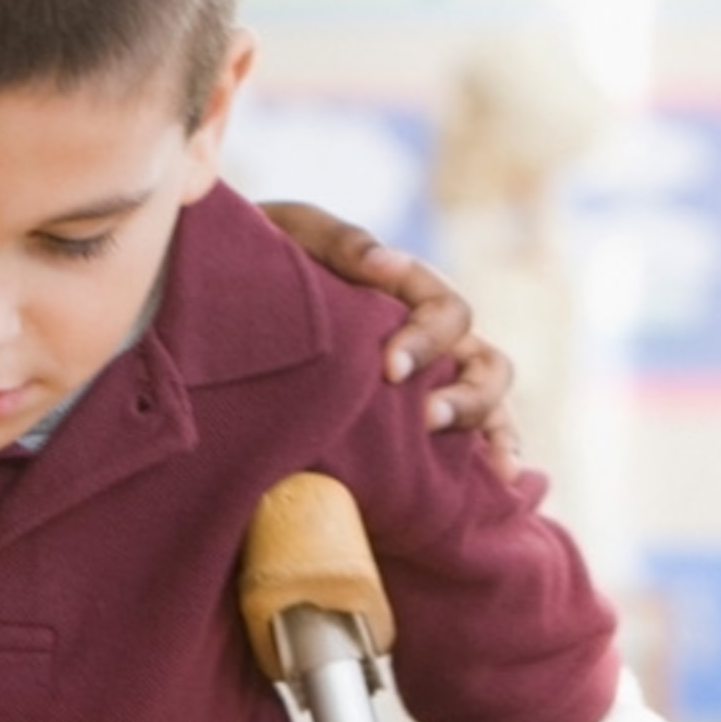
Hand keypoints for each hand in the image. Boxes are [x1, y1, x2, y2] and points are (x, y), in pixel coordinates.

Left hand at [258, 201, 522, 474]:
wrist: (225, 289)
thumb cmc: (263, 255)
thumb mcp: (294, 233)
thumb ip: (341, 242)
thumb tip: (389, 263)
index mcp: (407, 291)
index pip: (446, 312)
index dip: (429, 340)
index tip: (390, 369)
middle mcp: (428, 338)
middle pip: (485, 365)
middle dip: (469, 397)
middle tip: (427, 419)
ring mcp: (426, 379)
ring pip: (488, 404)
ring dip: (489, 433)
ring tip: (483, 468)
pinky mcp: (409, 420)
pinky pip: (467, 442)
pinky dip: (488, 460)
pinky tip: (494, 488)